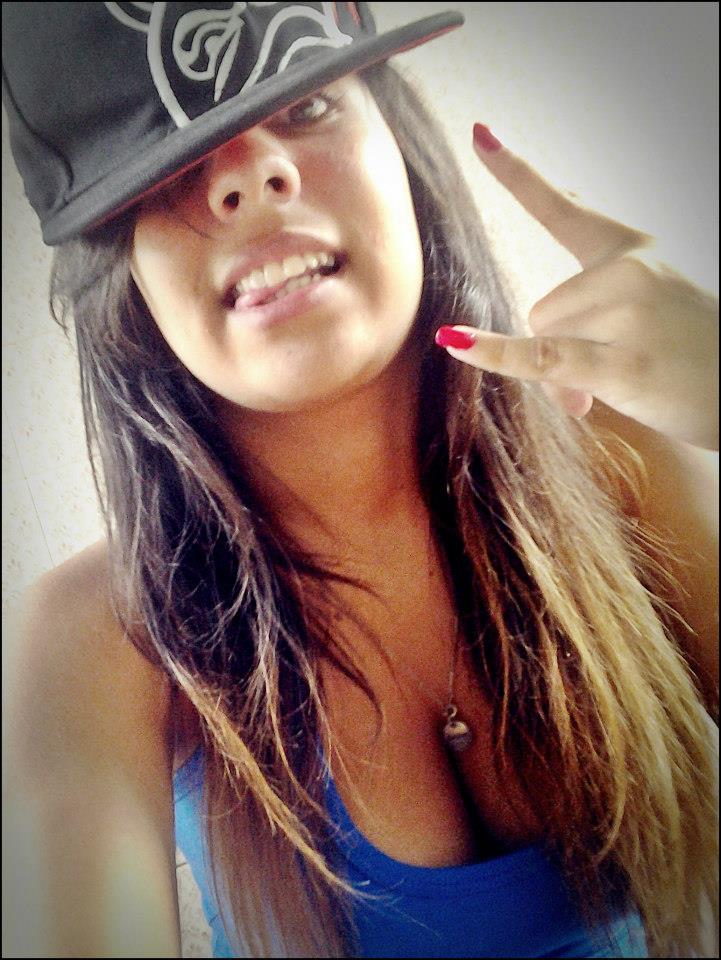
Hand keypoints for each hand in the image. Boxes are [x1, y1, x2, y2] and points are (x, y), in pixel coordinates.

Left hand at [435, 124, 718, 450]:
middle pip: (541, 309)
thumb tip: (565, 391)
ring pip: (543, 336)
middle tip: (613, 362)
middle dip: (561, 344)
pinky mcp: (623, 362)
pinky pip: (541, 357)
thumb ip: (589, 322)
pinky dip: (497, 354)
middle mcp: (629, 269)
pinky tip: (456, 342)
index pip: (562, 208)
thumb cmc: (690, 355)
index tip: (479, 133)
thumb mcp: (645, 313)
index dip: (515, 173)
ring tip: (622, 377)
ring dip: (566, 371)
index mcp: (632, 250)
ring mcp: (628, 312)